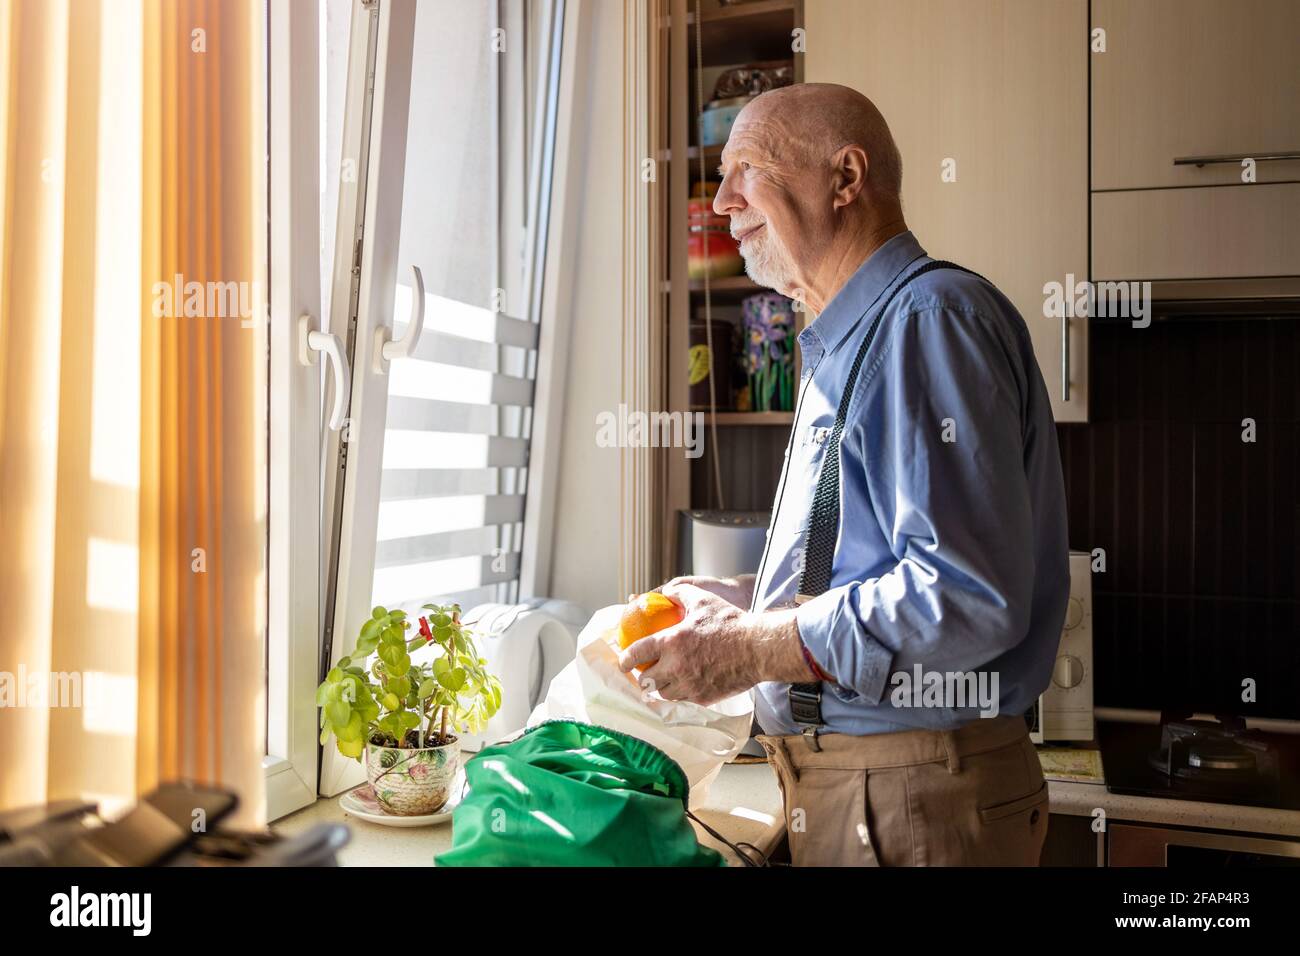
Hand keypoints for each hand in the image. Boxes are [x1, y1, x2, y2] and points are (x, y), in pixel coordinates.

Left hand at [616, 581, 811, 705]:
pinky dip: (681, 692)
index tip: (623, 661)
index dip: (625, 659)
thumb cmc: (731, 622)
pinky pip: (685, 699)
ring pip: (664, 693)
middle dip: (643, 677)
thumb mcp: (703, 600)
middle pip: (647, 680)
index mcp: (672, 642)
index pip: (637, 654)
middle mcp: (676, 667)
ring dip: (661, 687)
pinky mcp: (703, 698)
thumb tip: (665, 593)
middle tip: (645, 672)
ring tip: (665, 679)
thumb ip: (680, 593)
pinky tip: (686, 684)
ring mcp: (690, 685)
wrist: (758, 648)